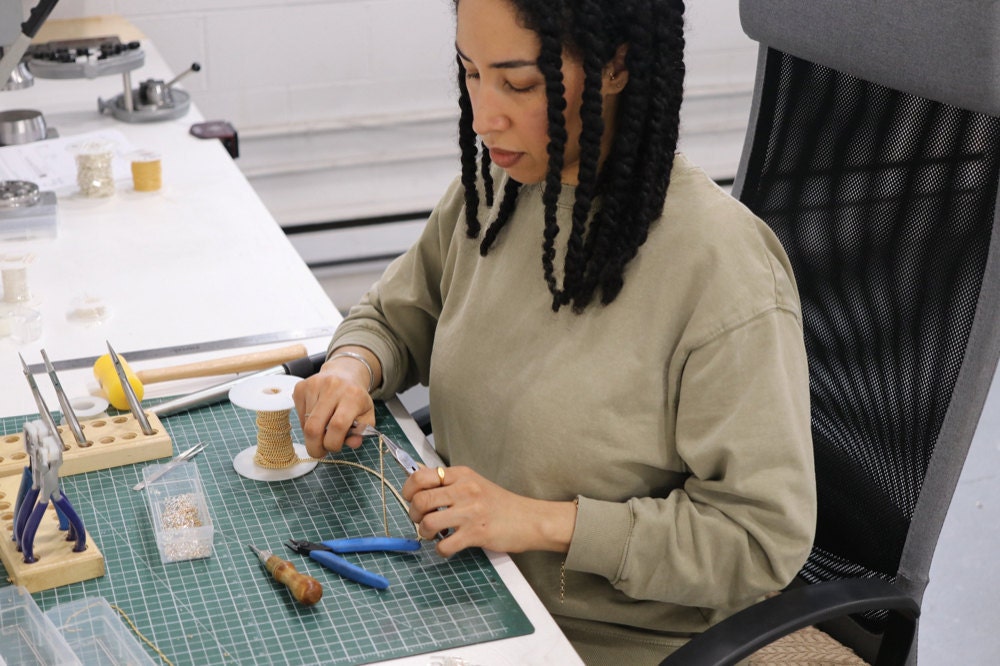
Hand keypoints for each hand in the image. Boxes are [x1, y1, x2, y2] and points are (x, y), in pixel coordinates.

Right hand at [292, 362, 373, 457]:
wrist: (344, 373)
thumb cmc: (355, 398)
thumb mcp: (366, 415)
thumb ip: (362, 432)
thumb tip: (353, 443)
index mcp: (353, 395)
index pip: (338, 425)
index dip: (332, 443)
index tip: (333, 448)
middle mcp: (333, 387)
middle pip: (314, 427)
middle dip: (314, 446)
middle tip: (319, 452)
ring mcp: (314, 385)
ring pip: (305, 423)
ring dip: (311, 433)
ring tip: (322, 428)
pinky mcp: (301, 386)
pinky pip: (298, 414)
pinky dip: (305, 422)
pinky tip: (316, 416)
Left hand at [402, 466, 576, 557]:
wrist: (529, 519)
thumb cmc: (500, 504)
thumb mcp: (474, 484)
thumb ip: (449, 484)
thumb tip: (417, 484)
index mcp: (462, 475)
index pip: (421, 476)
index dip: (408, 490)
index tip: (411, 499)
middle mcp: (465, 490)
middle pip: (420, 500)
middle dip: (413, 514)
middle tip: (421, 520)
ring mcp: (471, 512)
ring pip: (428, 522)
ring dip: (425, 533)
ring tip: (434, 534)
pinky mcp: (476, 533)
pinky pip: (444, 545)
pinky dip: (441, 549)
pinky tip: (448, 546)